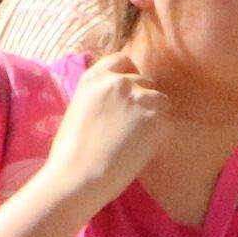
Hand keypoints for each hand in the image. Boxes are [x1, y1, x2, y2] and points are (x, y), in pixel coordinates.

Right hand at [40, 48, 170, 208]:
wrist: (79, 175)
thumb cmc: (71, 153)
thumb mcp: (79, 110)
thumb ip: (100, 98)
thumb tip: (118, 104)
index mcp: (93, 78)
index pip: (121, 61)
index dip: (128, 75)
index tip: (128, 93)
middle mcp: (118, 81)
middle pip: (144, 81)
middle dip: (142, 100)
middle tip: (132, 126)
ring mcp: (139, 96)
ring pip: (159, 100)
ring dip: (152, 116)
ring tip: (136, 140)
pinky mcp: (157, 115)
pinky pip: (166, 120)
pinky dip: (159, 133)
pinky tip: (141, 148)